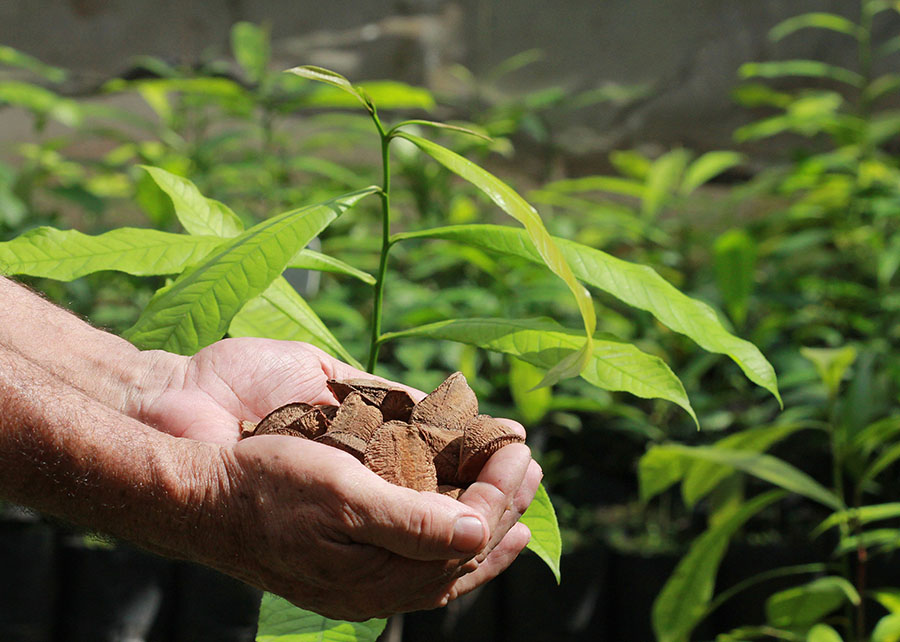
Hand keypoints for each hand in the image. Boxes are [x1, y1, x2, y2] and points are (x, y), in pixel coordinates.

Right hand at [138, 337, 541, 616]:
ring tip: (516, 494)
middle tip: (533, 468)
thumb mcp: (340, 498)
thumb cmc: (265, 489)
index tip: (520, 454)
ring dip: (485, 522)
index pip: (462, 540)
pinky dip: (449, 533)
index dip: (498, 497)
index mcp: (376, 576)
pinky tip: (464, 520)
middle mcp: (375, 586)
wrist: (201, 497)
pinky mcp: (348, 560)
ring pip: (444, 560)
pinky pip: (416, 557)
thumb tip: (480, 535)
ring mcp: (361, 577)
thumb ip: (412, 524)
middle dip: (504, 508)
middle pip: (461, 554)